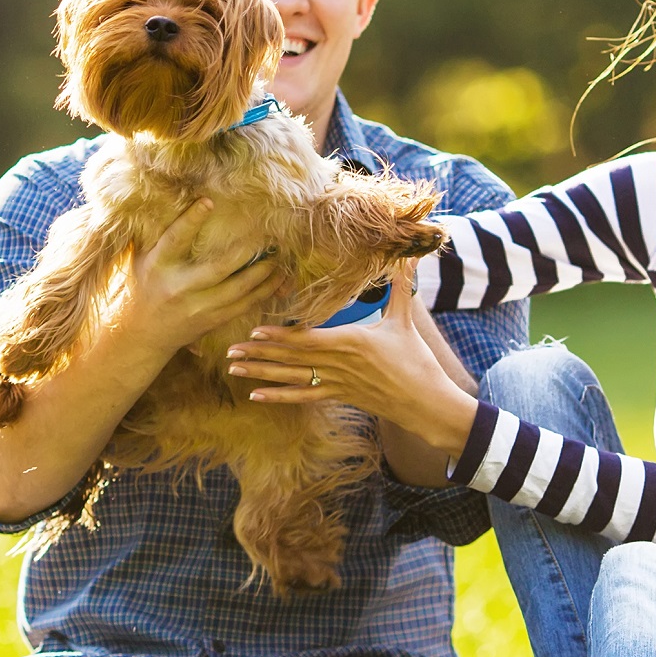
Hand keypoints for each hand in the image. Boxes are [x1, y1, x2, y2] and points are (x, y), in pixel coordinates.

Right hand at [114, 199, 281, 361]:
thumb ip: (158, 232)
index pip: (175, 240)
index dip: (191, 220)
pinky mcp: (213, 320)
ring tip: (279, 255)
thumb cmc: (144, 284)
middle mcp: (179, 288)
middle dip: (246, 251)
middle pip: (218, 268)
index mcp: (158, 266)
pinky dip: (264, 291)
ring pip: (239, 289)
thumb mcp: (142, 257)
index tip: (208, 201)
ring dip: (264, 272)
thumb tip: (172, 195)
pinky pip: (244, 305)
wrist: (143, 333)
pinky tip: (278, 278)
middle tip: (267, 234)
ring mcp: (198, 307)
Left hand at [225, 269, 478, 456]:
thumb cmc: (417, 360)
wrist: (425, 402)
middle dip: (259, 355)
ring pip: (292, 378)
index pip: (308, 339)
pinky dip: (279, 397)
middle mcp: (338, 364)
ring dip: (261, 374)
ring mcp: (336, 383)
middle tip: (230, 351)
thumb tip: (410, 254)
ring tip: (234, 370)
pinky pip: (304, 396)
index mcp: (351, 342)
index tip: (255, 332)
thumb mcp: (405, 320)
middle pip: (292, 359)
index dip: (280, 337)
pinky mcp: (339, 396)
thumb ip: (401, 287)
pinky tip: (255, 397)